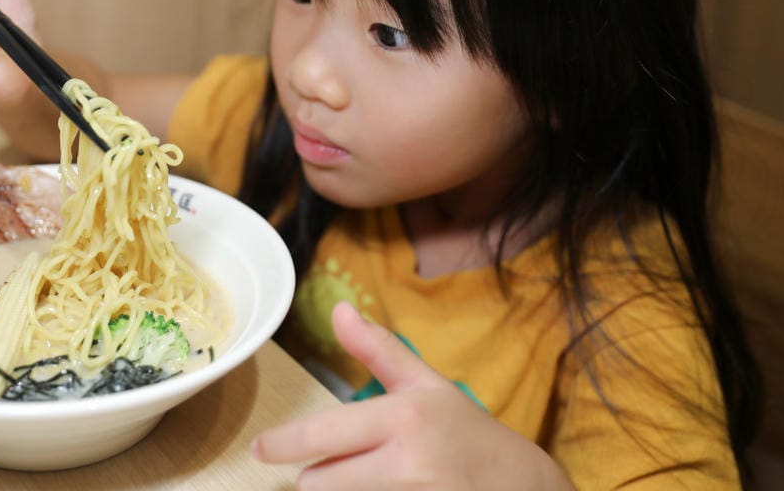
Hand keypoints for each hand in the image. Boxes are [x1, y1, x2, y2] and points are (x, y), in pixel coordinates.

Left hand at [253, 302, 574, 489]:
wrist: (523, 489)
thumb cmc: (469, 434)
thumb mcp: (427, 385)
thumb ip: (378, 349)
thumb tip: (339, 310)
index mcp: (404, 419)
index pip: (324, 435)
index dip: (285, 444)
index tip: (260, 449)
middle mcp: (406, 465)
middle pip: (319, 483)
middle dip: (319, 476)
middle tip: (344, 464)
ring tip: (370, 480)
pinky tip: (383, 490)